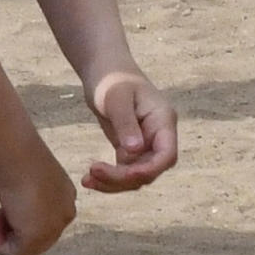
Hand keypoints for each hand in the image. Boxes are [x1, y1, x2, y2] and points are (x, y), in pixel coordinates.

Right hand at [0, 131, 83, 254]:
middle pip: (37, 237)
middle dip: (12, 230)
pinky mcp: (37, 237)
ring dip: (4, 239)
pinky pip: (17, 253)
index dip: (19, 219)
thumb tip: (11, 211)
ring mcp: (53, 227)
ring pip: (28, 248)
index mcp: (65, 197)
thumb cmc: (16, 156)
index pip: (44, 220)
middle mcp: (64, 213)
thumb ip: (23, 198)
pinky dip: (0, 246)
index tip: (2, 208)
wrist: (17, 154)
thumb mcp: (24, 178)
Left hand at [77, 69, 177, 192]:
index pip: (167, 155)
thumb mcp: (116, 98)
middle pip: (150, 170)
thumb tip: (135, 151)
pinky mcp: (131, 149)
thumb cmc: (112, 78)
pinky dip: (108, 178)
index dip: (149, 169)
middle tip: (93, 173)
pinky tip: (88, 179)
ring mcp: (146, 144)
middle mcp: (158, 136)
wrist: (105, 71)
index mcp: (163, 121)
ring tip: (87, 180)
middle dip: (123, 178)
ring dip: (113, 183)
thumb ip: (126, 124)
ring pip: (136, 176)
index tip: (125, 173)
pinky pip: (124, 171)